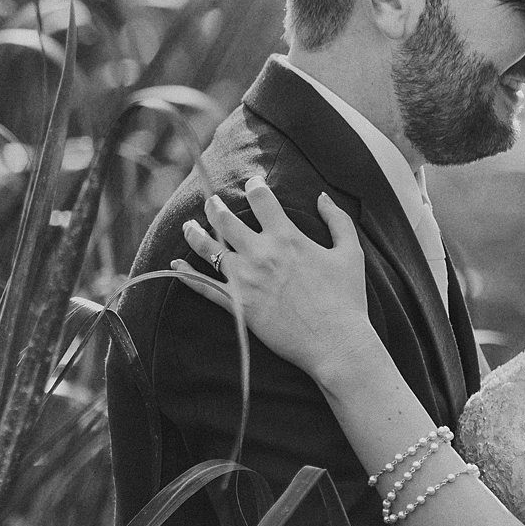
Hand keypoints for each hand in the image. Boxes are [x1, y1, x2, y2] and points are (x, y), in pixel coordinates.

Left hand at [168, 175, 375, 380]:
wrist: (335, 342)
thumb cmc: (347, 299)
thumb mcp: (351, 253)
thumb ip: (337, 220)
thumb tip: (322, 197)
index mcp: (287, 237)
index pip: (261, 199)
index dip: (254, 186)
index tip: (251, 183)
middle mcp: (260, 253)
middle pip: (226, 220)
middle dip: (215, 206)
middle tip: (211, 201)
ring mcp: (245, 280)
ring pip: (208, 249)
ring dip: (195, 234)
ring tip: (187, 227)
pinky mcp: (238, 306)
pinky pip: (204, 287)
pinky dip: (186, 276)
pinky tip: (174, 266)